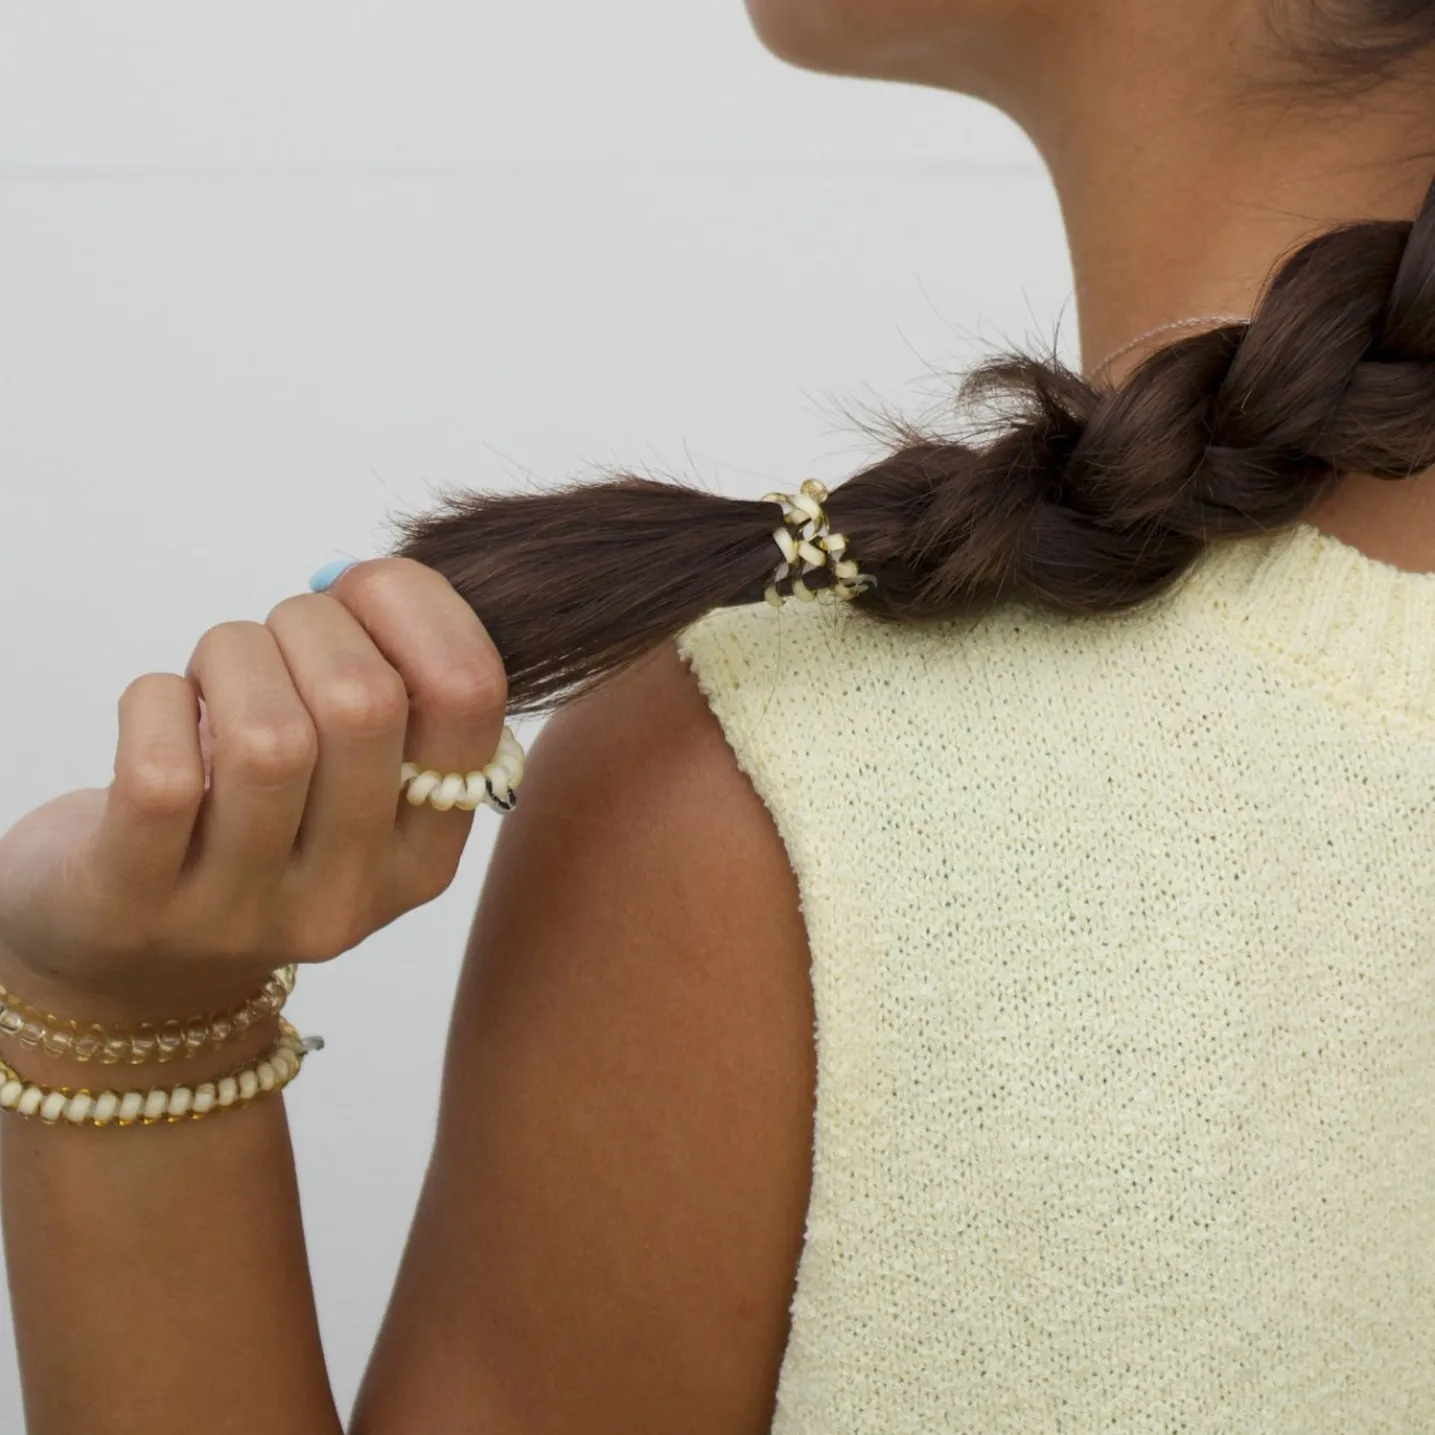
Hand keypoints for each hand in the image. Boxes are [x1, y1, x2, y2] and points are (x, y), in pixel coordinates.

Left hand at [0, 558, 507, 1023]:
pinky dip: (155, 702)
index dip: (421, 605)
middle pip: (365, 703)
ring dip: (230, 657)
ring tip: (214, 674)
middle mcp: (353, 893)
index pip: (471, 697)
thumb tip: (365, 582)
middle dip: (308, 623)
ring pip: (268, 734)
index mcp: (426, 853)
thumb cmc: (248, 833)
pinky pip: (165, 773)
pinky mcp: (141, 903)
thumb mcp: (347, 788)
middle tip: (276, 637)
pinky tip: (163, 710)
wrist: (130, 970)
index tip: (365, 587)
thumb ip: (386, 691)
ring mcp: (248, 910)